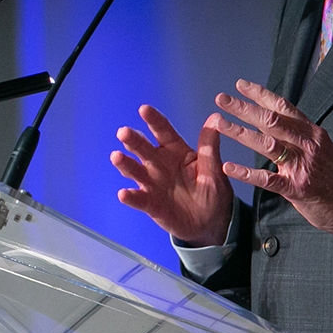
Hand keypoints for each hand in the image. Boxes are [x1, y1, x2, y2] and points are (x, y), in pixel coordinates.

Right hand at [111, 105, 234, 246]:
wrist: (210, 222)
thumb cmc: (212, 191)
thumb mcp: (214, 169)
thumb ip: (210, 147)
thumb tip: (216, 118)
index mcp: (175, 151)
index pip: (163, 132)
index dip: (153, 120)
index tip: (144, 109)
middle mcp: (159, 164)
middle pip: (143, 148)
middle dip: (133, 140)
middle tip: (123, 132)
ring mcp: (152, 183)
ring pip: (135, 170)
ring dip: (125, 164)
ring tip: (116, 157)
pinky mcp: (150, 204)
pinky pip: (138, 199)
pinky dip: (130, 196)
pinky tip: (124, 193)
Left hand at [211, 79, 332, 240]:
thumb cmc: (332, 173)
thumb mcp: (319, 145)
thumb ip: (297, 132)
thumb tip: (271, 115)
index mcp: (310, 131)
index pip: (282, 106)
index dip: (260, 94)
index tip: (240, 84)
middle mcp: (306, 144)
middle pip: (271, 120)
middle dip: (244, 108)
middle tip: (222, 99)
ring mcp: (301, 165)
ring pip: (267, 144)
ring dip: (240, 132)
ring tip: (220, 123)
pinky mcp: (296, 188)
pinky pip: (267, 179)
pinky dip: (246, 172)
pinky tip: (229, 167)